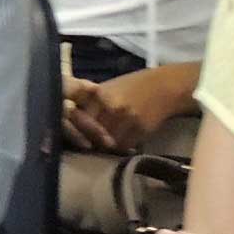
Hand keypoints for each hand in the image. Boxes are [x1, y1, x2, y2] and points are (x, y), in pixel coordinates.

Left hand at [64, 67, 185, 153]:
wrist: (163, 87)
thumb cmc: (132, 86)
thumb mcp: (108, 88)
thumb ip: (90, 103)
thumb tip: (70, 118)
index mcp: (100, 95)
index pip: (80, 119)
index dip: (78, 127)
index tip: (78, 131)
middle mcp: (112, 106)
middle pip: (93, 133)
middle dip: (91, 138)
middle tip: (92, 140)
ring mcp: (127, 119)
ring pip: (108, 142)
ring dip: (107, 144)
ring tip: (109, 139)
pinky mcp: (140, 129)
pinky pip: (124, 146)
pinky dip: (122, 145)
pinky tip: (125, 138)